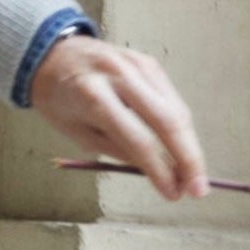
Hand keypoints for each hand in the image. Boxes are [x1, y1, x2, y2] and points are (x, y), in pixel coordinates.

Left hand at [30, 35, 208, 200]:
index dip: (159, 170)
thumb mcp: (76, 132)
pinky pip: (171, 98)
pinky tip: (180, 146)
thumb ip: (117, 150)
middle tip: (199, 190)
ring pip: (177, 109)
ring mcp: (138, 64)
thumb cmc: (58, 99)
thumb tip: (160, 174)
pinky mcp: (149, 62)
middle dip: (189, 159)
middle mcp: (120, 75)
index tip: (172, 194)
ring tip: (192, 175)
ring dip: (190, 145)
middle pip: (168, 121)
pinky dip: (179, 125)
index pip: (137, 138)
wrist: (51, 55)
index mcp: (92, 95)